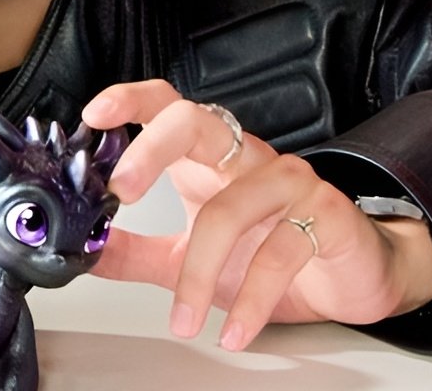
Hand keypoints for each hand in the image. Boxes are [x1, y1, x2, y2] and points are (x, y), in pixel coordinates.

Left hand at [82, 80, 431, 351]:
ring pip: (229, 210)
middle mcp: (246, 157)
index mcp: (209, 157)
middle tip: (121, 192)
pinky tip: (233, 331)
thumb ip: (132, 250)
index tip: (94, 114)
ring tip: (183, 319)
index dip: (131, 100)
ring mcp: (288, 181)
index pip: (167, 107)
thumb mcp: (187, 253)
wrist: (351, 278)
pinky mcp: (325, 215)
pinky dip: (251, 301)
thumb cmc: (270, 252)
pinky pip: (279, 255)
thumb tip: (80, 249)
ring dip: (198, 275)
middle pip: (197, 124)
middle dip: (152, 150)